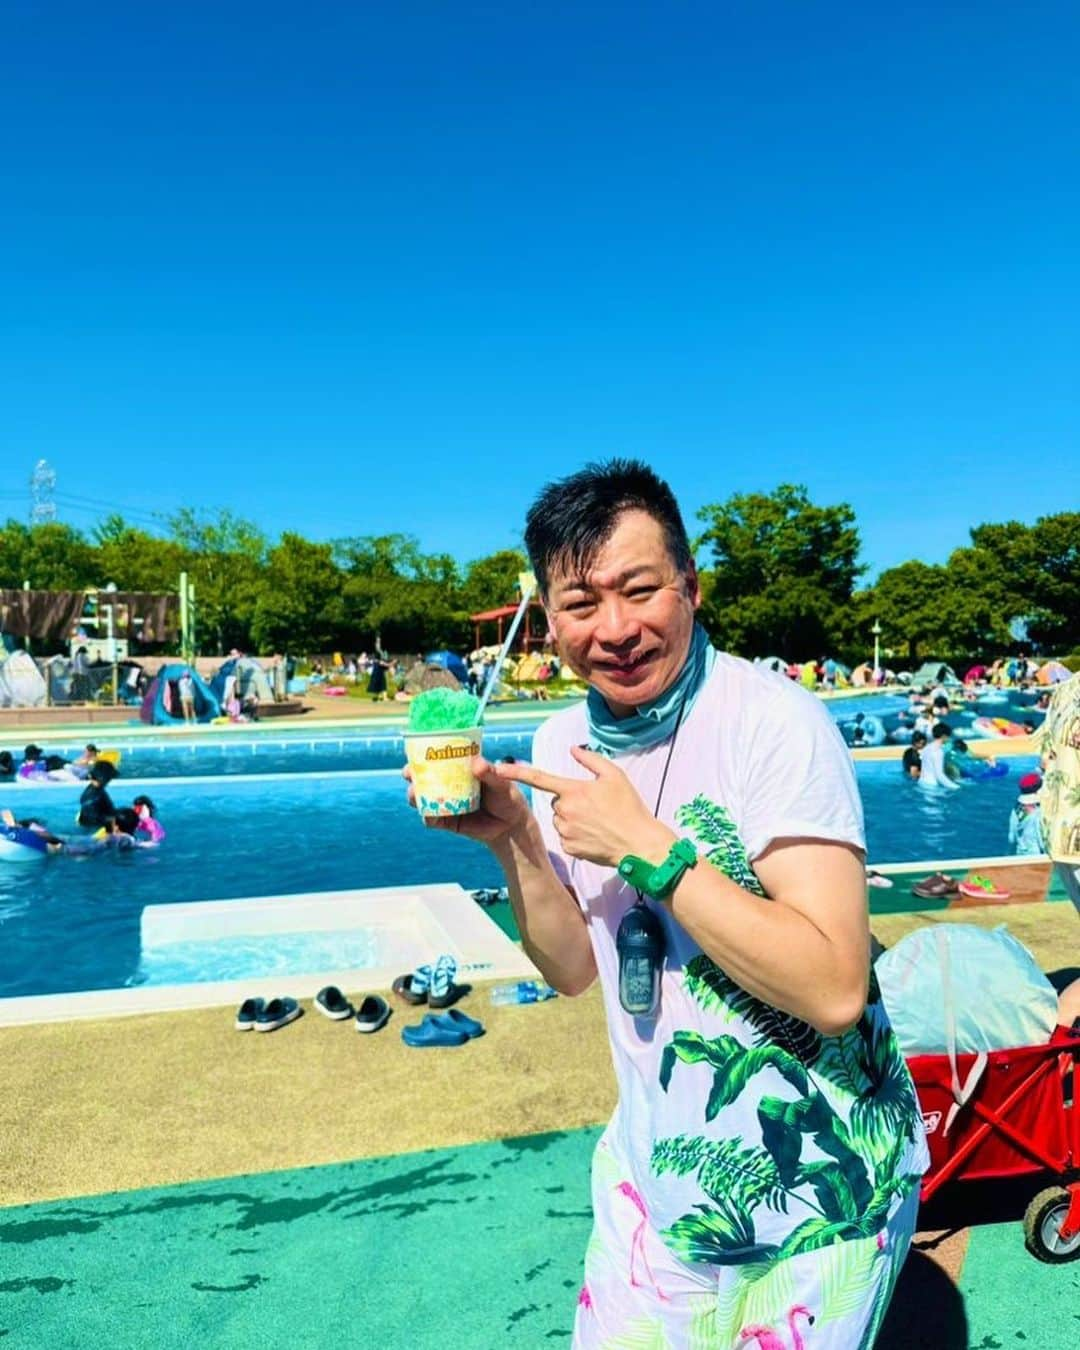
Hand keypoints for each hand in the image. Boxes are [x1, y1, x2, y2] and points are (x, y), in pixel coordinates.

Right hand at [402, 756, 531, 843]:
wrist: (511, 825)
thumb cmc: (507, 796)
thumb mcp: (501, 782)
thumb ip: (490, 773)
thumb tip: (477, 763)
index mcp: (460, 769)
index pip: (437, 759)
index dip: (422, 754)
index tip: (414, 752)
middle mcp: (449, 784)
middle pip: (423, 778)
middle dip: (412, 775)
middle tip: (409, 773)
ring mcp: (447, 803)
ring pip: (423, 798)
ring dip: (415, 795)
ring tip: (414, 794)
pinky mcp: (448, 821)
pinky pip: (432, 819)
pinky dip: (428, 816)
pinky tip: (428, 814)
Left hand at [495, 746, 673, 866]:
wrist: (638, 844)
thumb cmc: (629, 808)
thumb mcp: (615, 776)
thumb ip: (591, 760)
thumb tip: (573, 750)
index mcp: (573, 790)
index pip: (539, 778)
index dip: (516, 772)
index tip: (497, 767)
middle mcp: (565, 811)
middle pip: (557, 801)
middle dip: (570, 801)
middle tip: (595, 806)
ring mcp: (565, 831)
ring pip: (560, 819)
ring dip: (572, 818)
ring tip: (597, 822)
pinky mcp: (569, 848)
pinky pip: (566, 836)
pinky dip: (576, 835)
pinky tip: (594, 836)